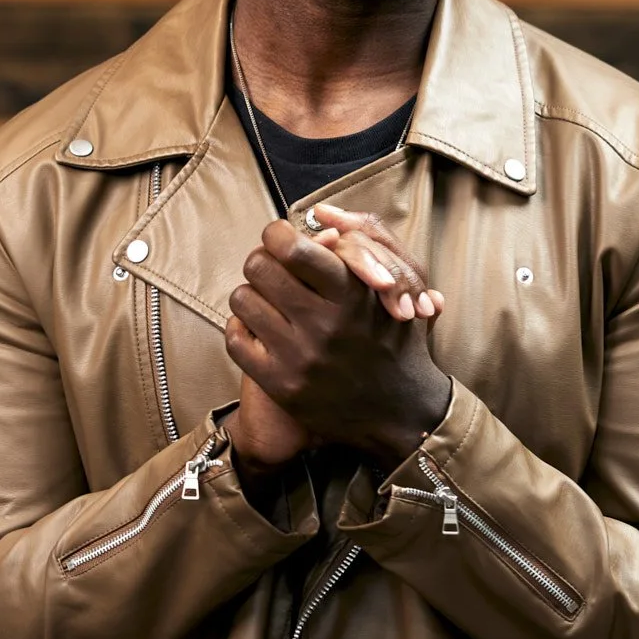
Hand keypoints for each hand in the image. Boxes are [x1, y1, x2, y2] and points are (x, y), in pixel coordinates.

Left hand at [225, 215, 451, 467]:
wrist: (402, 412)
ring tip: (268, 303)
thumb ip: (356, 256)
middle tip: (272, 271)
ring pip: (242, 299)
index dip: (277, 235)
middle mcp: (324, 325)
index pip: (291, 247)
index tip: (280, 239)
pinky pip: (236, 339)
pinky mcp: (280, 385)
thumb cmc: (394, 343)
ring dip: (252, 296)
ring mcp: (299, 357)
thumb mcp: (390, 294)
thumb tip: (321, 226)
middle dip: (263, 262)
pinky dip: (242, 329)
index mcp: (352, 294)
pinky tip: (260, 330)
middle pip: (258, 267)